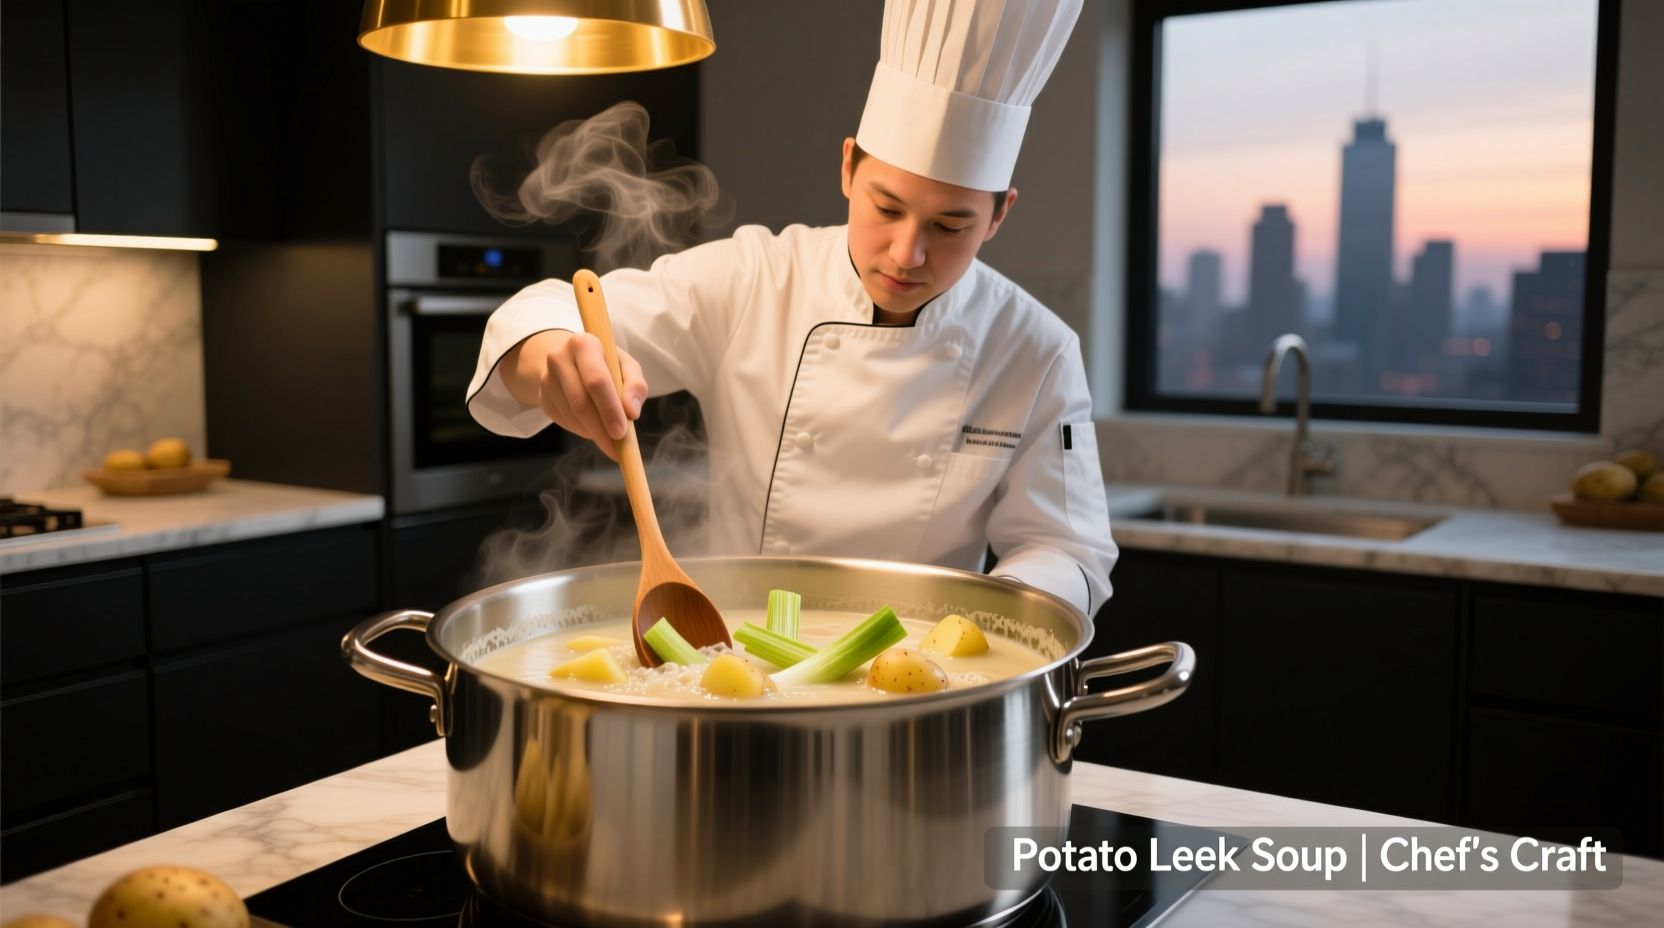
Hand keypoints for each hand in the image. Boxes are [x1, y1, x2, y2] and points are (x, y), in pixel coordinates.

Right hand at [502, 330, 648, 461]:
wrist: (571, 360)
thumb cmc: (606, 363)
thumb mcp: (625, 366)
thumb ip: (636, 386)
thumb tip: (632, 412)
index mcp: (583, 344)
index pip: (596, 381)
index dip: (609, 409)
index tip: (621, 432)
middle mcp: (559, 358)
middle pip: (581, 403)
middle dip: (601, 429)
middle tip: (617, 448)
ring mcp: (546, 379)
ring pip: (572, 416)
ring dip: (594, 432)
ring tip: (610, 436)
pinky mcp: (542, 397)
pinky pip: (565, 422)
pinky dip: (583, 430)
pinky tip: (594, 426)